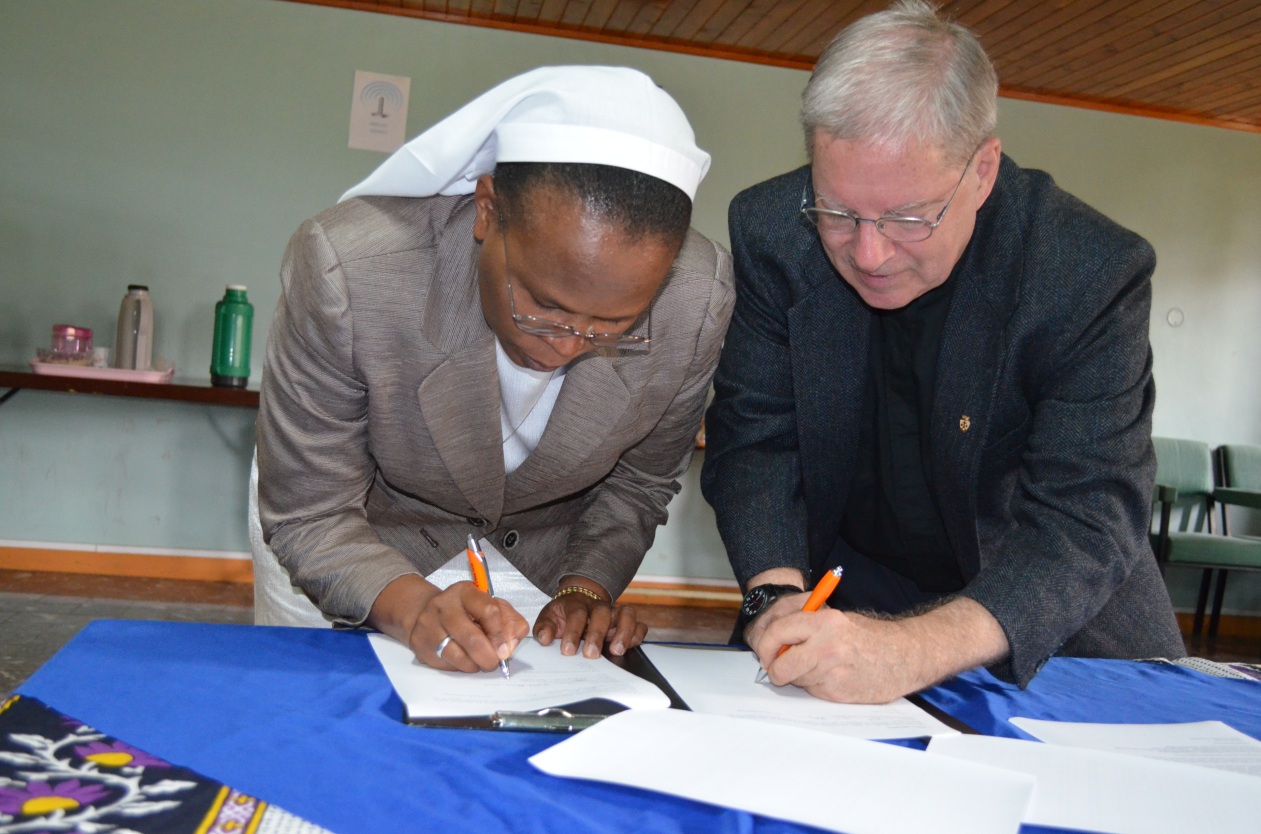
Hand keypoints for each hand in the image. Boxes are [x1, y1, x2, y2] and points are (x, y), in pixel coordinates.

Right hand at [368, 574, 528, 672]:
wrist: (427, 613)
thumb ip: (509, 622)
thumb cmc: (466, 611)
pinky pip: (444, 664)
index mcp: (465, 592)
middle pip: (472, 638)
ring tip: (478, 662)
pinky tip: (461, 660)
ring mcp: (428, 625)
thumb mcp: (491, 606)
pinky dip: (458, 668)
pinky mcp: (420, 644)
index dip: (500, 635)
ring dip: (473, 665)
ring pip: (457, 656)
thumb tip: (510, 646)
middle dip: (488, 657)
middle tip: (493, 663)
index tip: (505, 650)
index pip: (488, 611)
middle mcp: (444, 606)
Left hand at [533, 577, 647, 657]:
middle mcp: (598, 606)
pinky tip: (628, 647)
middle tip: (591, 655)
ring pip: (626, 614)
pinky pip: (639, 624)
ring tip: (616, 651)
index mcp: (577, 604)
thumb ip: (544, 628)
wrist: (579, 601)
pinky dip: (637, 635)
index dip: (572, 632)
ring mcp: (615, 612)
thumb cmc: (564, 615)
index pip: (577, 614)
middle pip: (602, 613)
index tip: (568, 651)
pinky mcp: (626, 621)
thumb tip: (545, 639)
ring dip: (623, 632)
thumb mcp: (549, 618)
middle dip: (597, 634)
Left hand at [753, 597, 1009, 703]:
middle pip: (781, 664)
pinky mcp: (839, 692)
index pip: (778, 631)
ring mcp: (833, 671)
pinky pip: (813, 691)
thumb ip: (808, 628)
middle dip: (776, 668)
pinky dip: (816, 686)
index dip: (766, 645)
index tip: (766, 651)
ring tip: (819, 667)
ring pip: (796, 679)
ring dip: (799, 677)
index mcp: (825, 621)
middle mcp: (827, 645)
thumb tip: (777, 639)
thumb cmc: (872, 637)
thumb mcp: (840, 620)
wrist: (906, 657)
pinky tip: (833, 677)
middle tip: (779, 668)